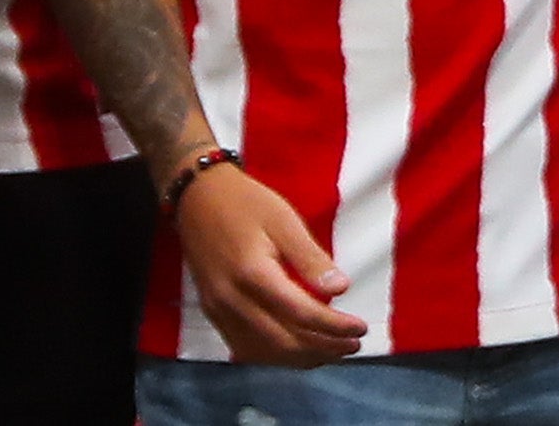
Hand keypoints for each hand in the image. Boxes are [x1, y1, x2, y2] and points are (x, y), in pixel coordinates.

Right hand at [177, 162, 366, 364]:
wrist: (198, 200)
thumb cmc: (246, 204)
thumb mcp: (285, 221)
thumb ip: (311, 258)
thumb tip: (341, 289)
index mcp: (253, 274)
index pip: (300, 313)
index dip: (333, 326)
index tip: (360, 328)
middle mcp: (232, 301)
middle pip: (282, 341)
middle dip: (322, 348)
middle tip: (353, 345)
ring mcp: (218, 311)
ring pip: (263, 351)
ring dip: (300, 358)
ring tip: (332, 351)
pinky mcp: (213, 313)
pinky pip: (245, 347)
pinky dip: (274, 355)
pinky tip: (297, 350)